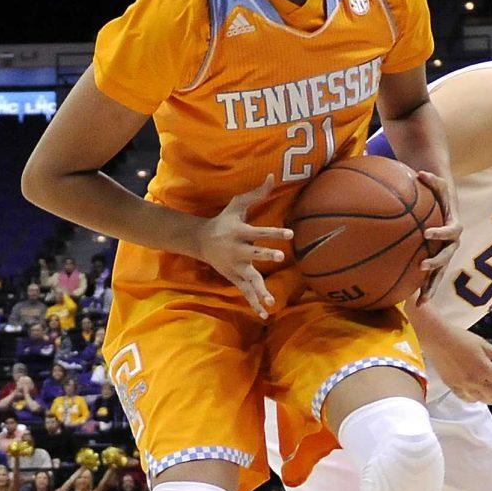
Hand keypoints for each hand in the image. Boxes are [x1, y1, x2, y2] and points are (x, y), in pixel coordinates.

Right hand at [194, 175, 292, 318]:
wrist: (201, 241)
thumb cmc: (224, 220)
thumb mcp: (237, 205)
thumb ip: (256, 194)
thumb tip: (273, 175)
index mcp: (239, 232)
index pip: (260, 231)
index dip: (275, 232)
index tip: (290, 233)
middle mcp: (237, 250)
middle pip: (254, 254)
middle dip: (266, 255)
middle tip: (280, 256)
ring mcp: (236, 267)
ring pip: (250, 279)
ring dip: (260, 290)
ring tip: (272, 302)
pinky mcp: (235, 278)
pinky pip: (246, 293)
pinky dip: (255, 304)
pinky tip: (266, 314)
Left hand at [416, 171, 461, 303]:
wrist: (443, 201)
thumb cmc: (438, 190)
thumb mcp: (437, 181)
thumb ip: (431, 179)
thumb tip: (420, 172)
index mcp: (455, 226)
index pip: (452, 231)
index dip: (442, 233)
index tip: (428, 233)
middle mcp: (453, 243)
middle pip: (447, 257)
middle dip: (436, 263)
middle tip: (422, 266)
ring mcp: (445, 254)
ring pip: (440, 273)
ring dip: (431, 287)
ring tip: (421, 301)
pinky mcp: (437, 260)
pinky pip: (430, 276)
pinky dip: (422, 288)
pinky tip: (411, 302)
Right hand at [423, 319, 491, 404]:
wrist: (439, 340)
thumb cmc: (461, 338)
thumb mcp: (483, 343)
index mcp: (485, 369)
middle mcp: (475, 380)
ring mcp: (463, 385)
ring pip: (480, 399)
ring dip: (490, 401)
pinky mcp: (452, 385)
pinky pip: (465, 397)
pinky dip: (473, 399)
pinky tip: (476, 398)